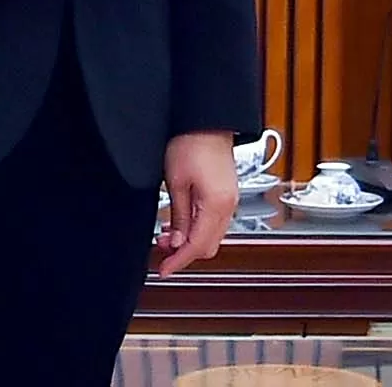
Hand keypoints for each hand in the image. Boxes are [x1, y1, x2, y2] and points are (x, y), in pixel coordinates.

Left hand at [156, 129, 238, 274]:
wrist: (206, 121)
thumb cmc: (191, 144)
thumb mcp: (176, 184)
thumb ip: (178, 217)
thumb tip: (175, 242)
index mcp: (216, 205)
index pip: (198, 246)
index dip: (178, 261)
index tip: (163, 269)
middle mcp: (228, 206)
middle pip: (208, 246)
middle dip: (184, 252)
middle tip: (161, 250)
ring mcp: (230, 200)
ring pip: (212, 235)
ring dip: (190, 240)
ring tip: (166, 235)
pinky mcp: (226, 194)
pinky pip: (214, 222)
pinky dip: (198, 228)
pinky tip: (181, 223)